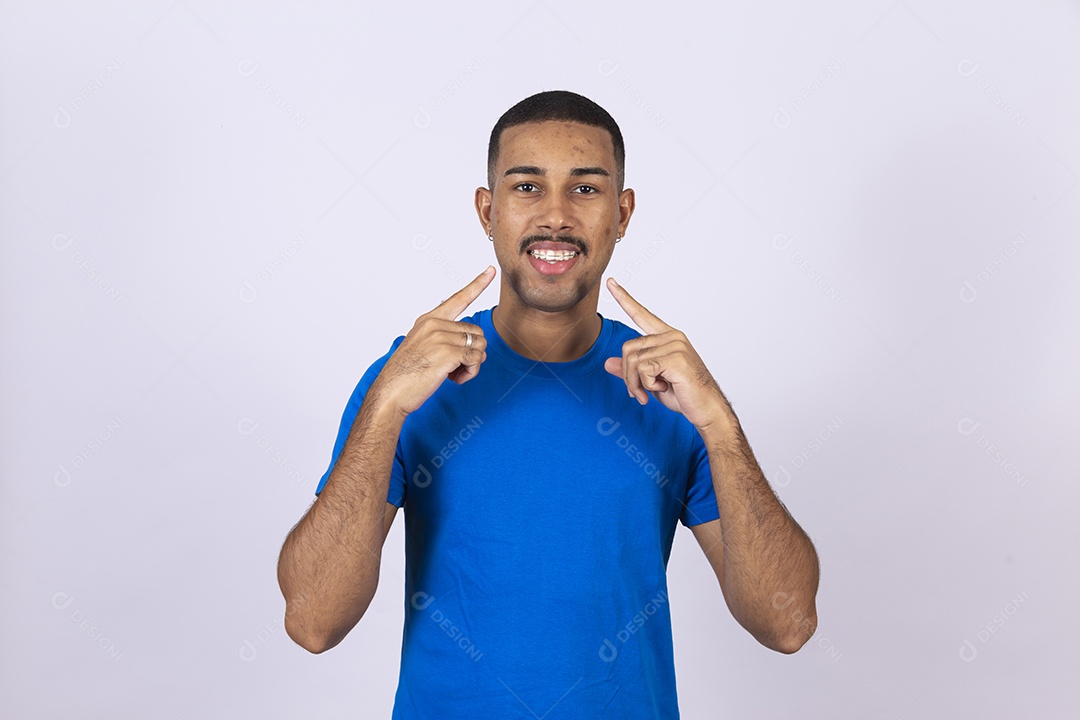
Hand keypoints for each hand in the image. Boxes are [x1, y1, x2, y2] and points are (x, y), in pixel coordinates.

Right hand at [372, 266, 495, 415]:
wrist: (390, 392)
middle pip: (476, 332)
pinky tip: (454, 379)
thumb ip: (444, 339)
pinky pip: (476, 359)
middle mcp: (435, 324)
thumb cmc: (405, 374)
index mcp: (429, 320)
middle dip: (472, 353)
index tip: (490, 269)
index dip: (478, 284)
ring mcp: (441, 337)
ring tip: (453, 374)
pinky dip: (471, 372)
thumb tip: (477, 346)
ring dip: (472, 364)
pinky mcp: (448, 352)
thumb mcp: (422, 347)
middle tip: (455, 369)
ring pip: (480, 346)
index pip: (458, 298)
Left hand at [603, 277, 730, 430]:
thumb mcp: (651, 382)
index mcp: (667, 337)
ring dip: (635, 383)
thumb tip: (607, 363)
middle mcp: (672, 336)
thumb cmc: (684, 394)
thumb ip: (631, 370)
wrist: (707, 409)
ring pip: (633, 360)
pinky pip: (643, 370)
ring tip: (650, 393)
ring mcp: (675, 345)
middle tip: (639, 393)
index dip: (624, 299)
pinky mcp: (675, 358)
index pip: (641, 314)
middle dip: (628, 376)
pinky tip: (663, 388)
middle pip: (628, 348)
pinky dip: (646, 385)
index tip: (610, 282)